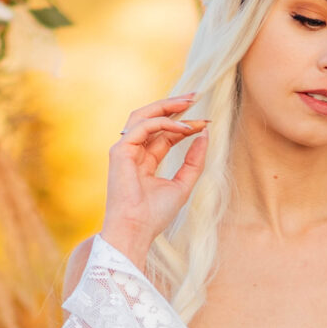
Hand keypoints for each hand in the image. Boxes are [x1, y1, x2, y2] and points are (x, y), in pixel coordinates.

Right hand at [100, 96, 208, 265]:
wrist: (136, 230)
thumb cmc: (155, 215)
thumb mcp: (183, 184)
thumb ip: (194, 161)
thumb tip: (205, 134)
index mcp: (145, 161)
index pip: (165, 134)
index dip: (185, 125)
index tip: (206, 122)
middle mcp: (133, 152)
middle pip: (152, 118)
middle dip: (174, 106)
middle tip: (196, 97)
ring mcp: (125, 149)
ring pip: (144, 115)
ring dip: (167, 106)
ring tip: (190, 102)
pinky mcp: (120, 150)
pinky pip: (143, 126)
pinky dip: (165, 123)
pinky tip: (184, 128)